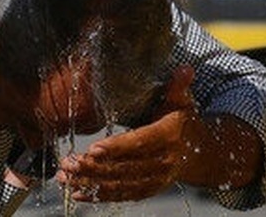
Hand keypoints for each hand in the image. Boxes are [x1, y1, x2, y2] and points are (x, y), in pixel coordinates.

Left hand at [55, 65, 197, 202]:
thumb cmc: (183, 121)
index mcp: (168, 137)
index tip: (93, 149)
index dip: (117, 148)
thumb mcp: (182, 102)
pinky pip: (121, 195)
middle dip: (94, 167)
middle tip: (68, 163)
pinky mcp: (147, 190)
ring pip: (119, 184)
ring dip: (90, 182)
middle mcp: (162, 162)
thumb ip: (178, 86)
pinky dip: (99, 196)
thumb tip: (185, 68)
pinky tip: (76, 193)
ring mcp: (155, 179)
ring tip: (65, 177)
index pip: (140, 143)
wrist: (200, 153)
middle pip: (125, 167)